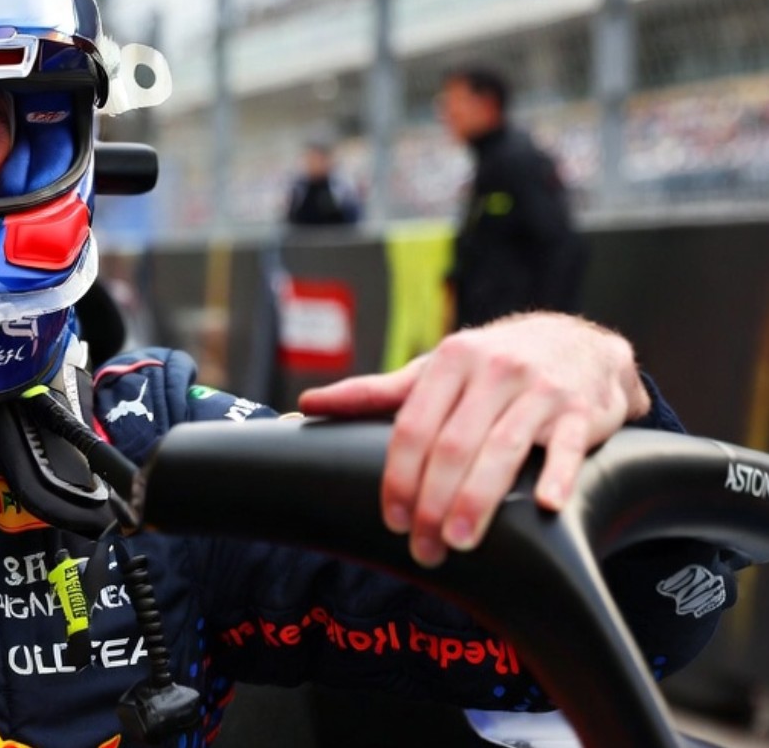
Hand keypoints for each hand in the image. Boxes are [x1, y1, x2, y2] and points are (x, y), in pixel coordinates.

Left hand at [296, 312, 650, 568]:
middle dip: (432, 502)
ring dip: (477, 501)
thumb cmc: (491, 365)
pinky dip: (558, 476)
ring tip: (458, 542)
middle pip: (452, 445)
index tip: (393, 519)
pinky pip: (568, 446)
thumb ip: (377, 392)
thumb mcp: (435, 370)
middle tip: (424, 547)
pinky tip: (547, 506)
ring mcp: (541, 390)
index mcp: (451, 360)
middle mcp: (494, 370)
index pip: (413, 426)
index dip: (399, 476)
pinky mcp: (583, 411)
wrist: (577, 343)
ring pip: (502, 450)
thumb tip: (307, 404)